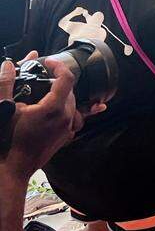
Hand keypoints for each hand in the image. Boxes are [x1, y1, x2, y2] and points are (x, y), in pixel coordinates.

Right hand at [1, 54, 83, 179]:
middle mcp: (66, 118)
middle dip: (56, 81)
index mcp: (54, 108)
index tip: (48, 62)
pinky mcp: (65, 138)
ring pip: (72, 105)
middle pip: (69, 91)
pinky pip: (72, 119)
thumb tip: (8, 65)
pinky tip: (54, 110)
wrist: (11, 169)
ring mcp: (68, 129)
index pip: (66, 79)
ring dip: (61, 96)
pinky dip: (65, 111)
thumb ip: (6, 84)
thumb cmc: (7, 140)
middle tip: (41, 77)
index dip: (58, 66)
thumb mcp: (4, 108)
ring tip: (45, 93)